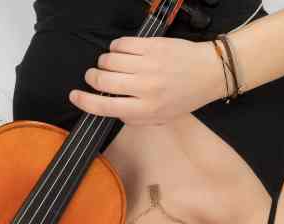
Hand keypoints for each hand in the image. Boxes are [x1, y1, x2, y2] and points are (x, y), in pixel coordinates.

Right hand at [68, 36, 224, 125]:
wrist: (208, 73)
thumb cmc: (185, 97)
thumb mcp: (160, 118)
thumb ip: (133, 117)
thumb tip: (109, 108)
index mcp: (146, 110)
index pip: (104, 107)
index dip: (84, 101)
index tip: (75, 96)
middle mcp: (144, 88)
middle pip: (102, 80)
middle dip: (92, 78)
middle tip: (95, 77)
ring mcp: (148, 65)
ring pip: (108, 60)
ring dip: (104, 62)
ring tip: (112, 65)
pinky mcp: (151, 46)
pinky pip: (120, 44)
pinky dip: (116, 48)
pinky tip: (123, 53)